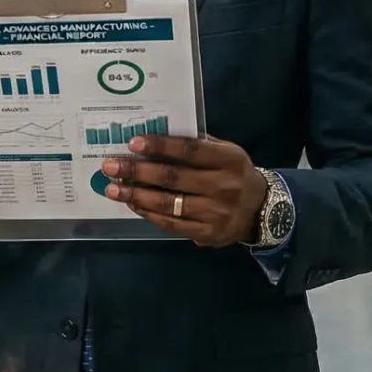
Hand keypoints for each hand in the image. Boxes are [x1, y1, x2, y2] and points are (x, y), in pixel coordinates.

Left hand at [98, 134, 267, 246]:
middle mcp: (223, 186)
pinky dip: (149, 213)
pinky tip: (133, 204)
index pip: (190, 151)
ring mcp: (216, 213)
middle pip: (173, 178)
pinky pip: (172, 224)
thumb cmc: (235, 174)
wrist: (261, 209)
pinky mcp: (208, 234)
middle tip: (110, 166)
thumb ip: (198, 145)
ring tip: (112, 188)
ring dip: (136, 195)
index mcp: (229, 160)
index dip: (161, 146)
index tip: (133, 143)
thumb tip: (156, 138)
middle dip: (137, 172)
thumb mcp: (227, 152)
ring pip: (169, 204)